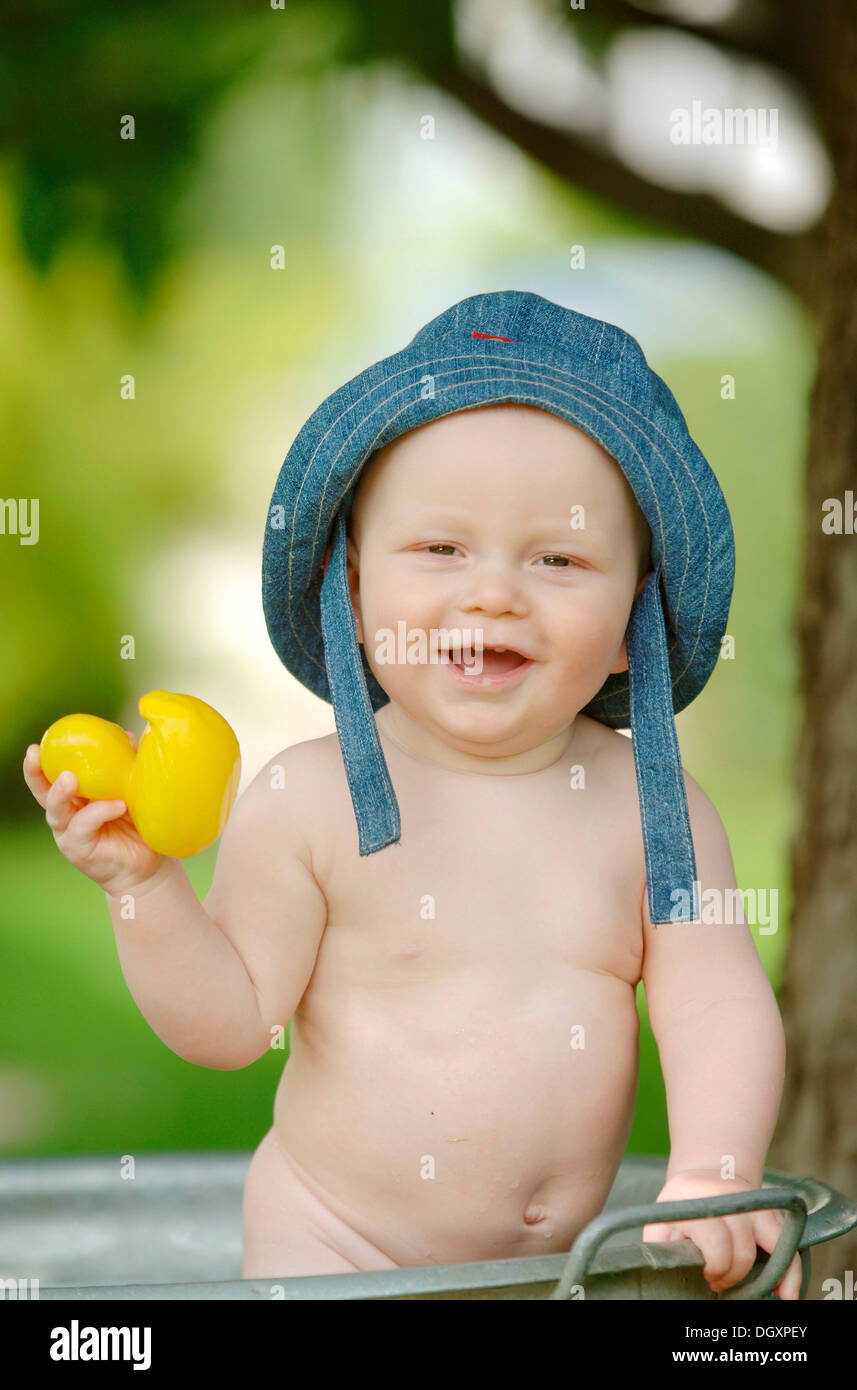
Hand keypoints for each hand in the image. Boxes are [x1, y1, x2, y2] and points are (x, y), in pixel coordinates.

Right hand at [23, 731, 164, 896]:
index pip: (51, 777)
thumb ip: (125, 769)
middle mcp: (67, 815)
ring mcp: (70, 833)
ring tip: (70, 778)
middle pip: (42, 792)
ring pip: (55, 810)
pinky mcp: (79, 849)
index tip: (37, 744)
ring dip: (60, 792)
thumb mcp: (131, 794)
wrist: (149, 866)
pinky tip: (118, 805)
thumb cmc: (138, 828)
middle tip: (35, 754)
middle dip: (35, 772)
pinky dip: (100, 812)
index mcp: (76, 799)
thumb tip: (129, 737)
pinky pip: (84, 825)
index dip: (40, 762)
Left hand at [641, 1169, 801, 1299]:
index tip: (707, 1276)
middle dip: (734, 1275)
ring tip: (749, 1287)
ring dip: (765, 1274)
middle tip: (719, 1281)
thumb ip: (665, 1253)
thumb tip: (676, 1274)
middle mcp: (725, 1194)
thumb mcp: (659, 1232)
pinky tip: (787, 1293)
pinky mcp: (768, 1208)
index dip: (715, 1268)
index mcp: (693, 1200)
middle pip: (744, 1248)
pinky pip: (787, 1240)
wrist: (696, 1184)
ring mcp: (751, 1199)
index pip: (716, 1242)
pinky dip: (790, 1269)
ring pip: (773, 1242)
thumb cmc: (674, 1218)